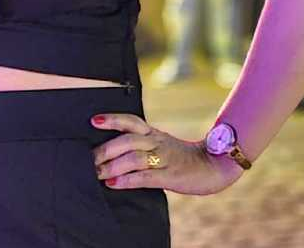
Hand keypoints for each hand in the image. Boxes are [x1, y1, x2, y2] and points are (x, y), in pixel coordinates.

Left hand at [90, 113, 244, 195]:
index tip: (94, 120)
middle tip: (88, 158)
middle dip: (106, 148)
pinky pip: (145, 177)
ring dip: (113, 166)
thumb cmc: (182, 157)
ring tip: (97, 172)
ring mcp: (164, 158)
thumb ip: (141, 145)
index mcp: (153, 133)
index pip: (130, 121)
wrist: (215, 165)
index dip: (112, 119)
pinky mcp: (171, 176)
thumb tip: (112, 152)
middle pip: (128, 140)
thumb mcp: (162, 144)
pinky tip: (114, 183)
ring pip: (134, 158)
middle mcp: (157, 142)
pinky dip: (127, 180)